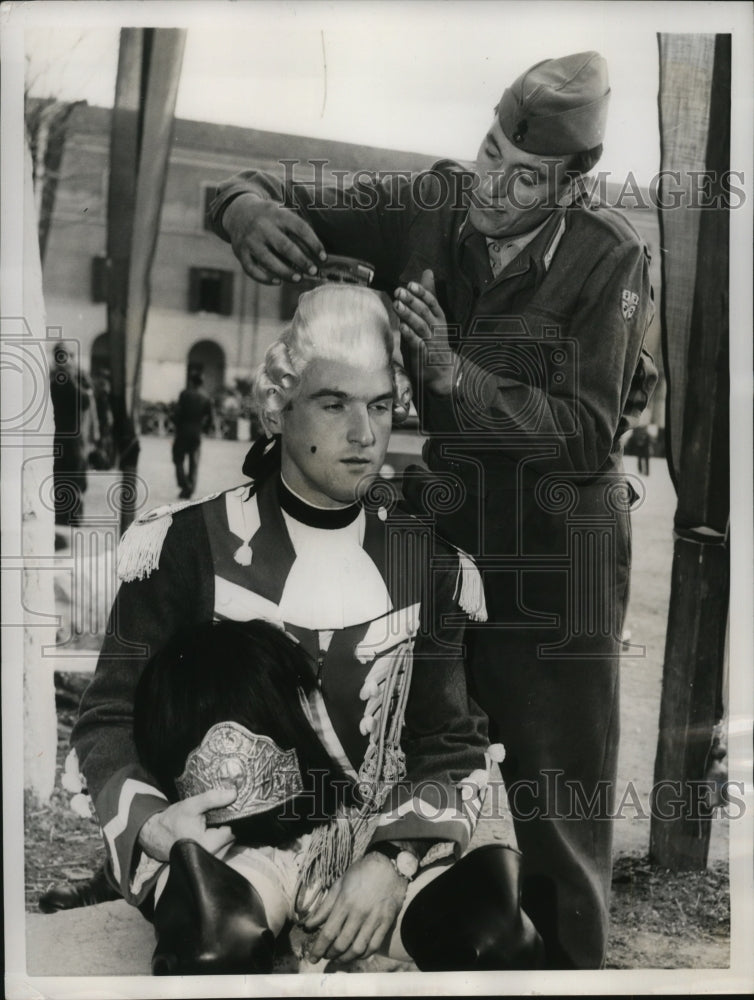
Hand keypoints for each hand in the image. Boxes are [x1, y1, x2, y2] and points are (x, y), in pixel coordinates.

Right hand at [137, 787, 236, 861]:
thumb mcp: (191, 805)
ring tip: (209, 824)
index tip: (224, 811)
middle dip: (225, 826)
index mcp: (210, 845)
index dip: (230, 819)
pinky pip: (220, 848)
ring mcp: (209, 862)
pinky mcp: (207, 861)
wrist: (156, 836)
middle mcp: (212, 857)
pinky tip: (207, 832)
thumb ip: (213, 799)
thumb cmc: (173, 821)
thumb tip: (233, 794)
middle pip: (231, 838)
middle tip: (214, 817)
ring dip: (221, 833)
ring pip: (226, 844)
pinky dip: (217, 840)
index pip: (232, 831)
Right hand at [222, 194, 325, 284]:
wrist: (239, 213)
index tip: (323, 258)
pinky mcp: (240, 252)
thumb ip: (297, 231)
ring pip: (268, 260)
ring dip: (285, 272)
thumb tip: (317, 257)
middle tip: (313, 271)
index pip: (300, 228)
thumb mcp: (283, 215)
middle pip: (285, 247)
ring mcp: (250, 240)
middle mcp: (262, 226)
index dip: (314, 244)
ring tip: (298, 279)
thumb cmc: (270, 219)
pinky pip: (252, 269)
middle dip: (302, 261)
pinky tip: (277, 282)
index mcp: (277, 214)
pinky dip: (265, 278)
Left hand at [303, 852, 407, 962]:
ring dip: (345, 958)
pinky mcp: (387, 922)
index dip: (318, 949)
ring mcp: (374, 919)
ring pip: (358, 948)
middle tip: (325, 956)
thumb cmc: (361, 872)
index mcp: (345, 902)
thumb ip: (324, 907)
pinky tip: (356, 954)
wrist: (389, 865)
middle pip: (342, 943)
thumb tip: (308, 925)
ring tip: (338, 958)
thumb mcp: (339, 884)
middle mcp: (359, 913)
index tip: (312, 957)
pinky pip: (374, 946)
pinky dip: (363, 955)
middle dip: (330, 954)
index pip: (328, 933)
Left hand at [394, 269, 456, 395]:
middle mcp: (436, 328)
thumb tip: (427, 272)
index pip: (432, 303)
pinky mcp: (423, 355)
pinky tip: (402, 328)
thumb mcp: (432, 315)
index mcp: (438, 318)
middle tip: (400, 291)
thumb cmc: (434, 339)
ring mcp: (430, 342)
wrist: (442, 371)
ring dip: (409, 315)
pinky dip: (410, 335)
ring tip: (397, 305)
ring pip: (421, 326)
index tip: (411, 284)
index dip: (422, 293)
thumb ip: (428, 296)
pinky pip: (417, 344)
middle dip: (412, 301)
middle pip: (425, 312)